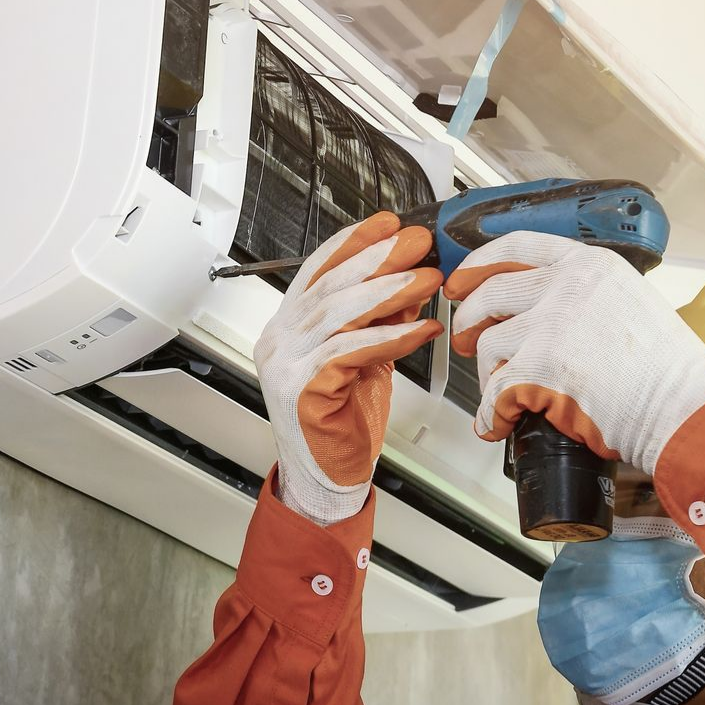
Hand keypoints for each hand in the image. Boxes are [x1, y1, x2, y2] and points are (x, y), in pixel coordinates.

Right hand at [254, 212, 443, 523]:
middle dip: (376, 259)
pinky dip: (389, 338)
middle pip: (328, 286)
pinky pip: (348, 352)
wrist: (325, 480)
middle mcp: (278, 340)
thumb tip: (407, 285)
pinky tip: (419, 330)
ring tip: (426, 280)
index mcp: (288, 328)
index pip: (317, 271)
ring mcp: (285, 365)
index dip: (353, 243)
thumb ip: (376, 322)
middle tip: (415, 243)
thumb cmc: (341, 423)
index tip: (387, 224)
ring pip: (336, 314)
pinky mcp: (302, 390)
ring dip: (388, 292)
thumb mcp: (363, 359)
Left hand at [443, 232, 704, 473]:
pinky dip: (491, 413)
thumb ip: (584, 295)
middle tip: (464, 337)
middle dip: (468, 319)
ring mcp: (551, 326)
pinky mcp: (540, 368)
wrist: (684, 408)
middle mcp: (567, 287)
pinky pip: (495, 391)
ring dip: (488, 372)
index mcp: (589, 266)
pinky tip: (496, 422)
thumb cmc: (668, 369)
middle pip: (490, 293)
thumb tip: (541, 308)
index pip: (518, 245)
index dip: (480, 262)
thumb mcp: (629, 301)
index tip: (462, 277)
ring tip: (501, 390)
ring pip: (488, 344)